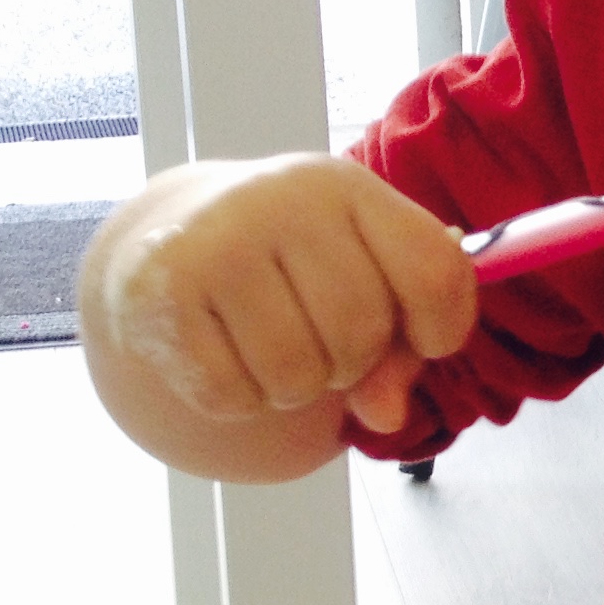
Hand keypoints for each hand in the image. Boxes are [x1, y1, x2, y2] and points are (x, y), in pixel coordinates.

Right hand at [87, 155, 478, 442]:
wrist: (173, 239)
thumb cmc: (295, 269)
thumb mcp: (366, 286)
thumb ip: (400, 352)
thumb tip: (386, 417)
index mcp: (349, 187)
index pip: (433, 272)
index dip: (444, 328)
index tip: (426, 339)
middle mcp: (282, 199)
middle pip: (361, 332)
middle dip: (352, 364)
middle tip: (323, 343)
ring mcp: (215, 239)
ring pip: (295, 373)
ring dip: (294, 389)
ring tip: (274, 351)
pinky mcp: (159, 289)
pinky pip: (230, 394)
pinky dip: (240, 401)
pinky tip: (225, 356)